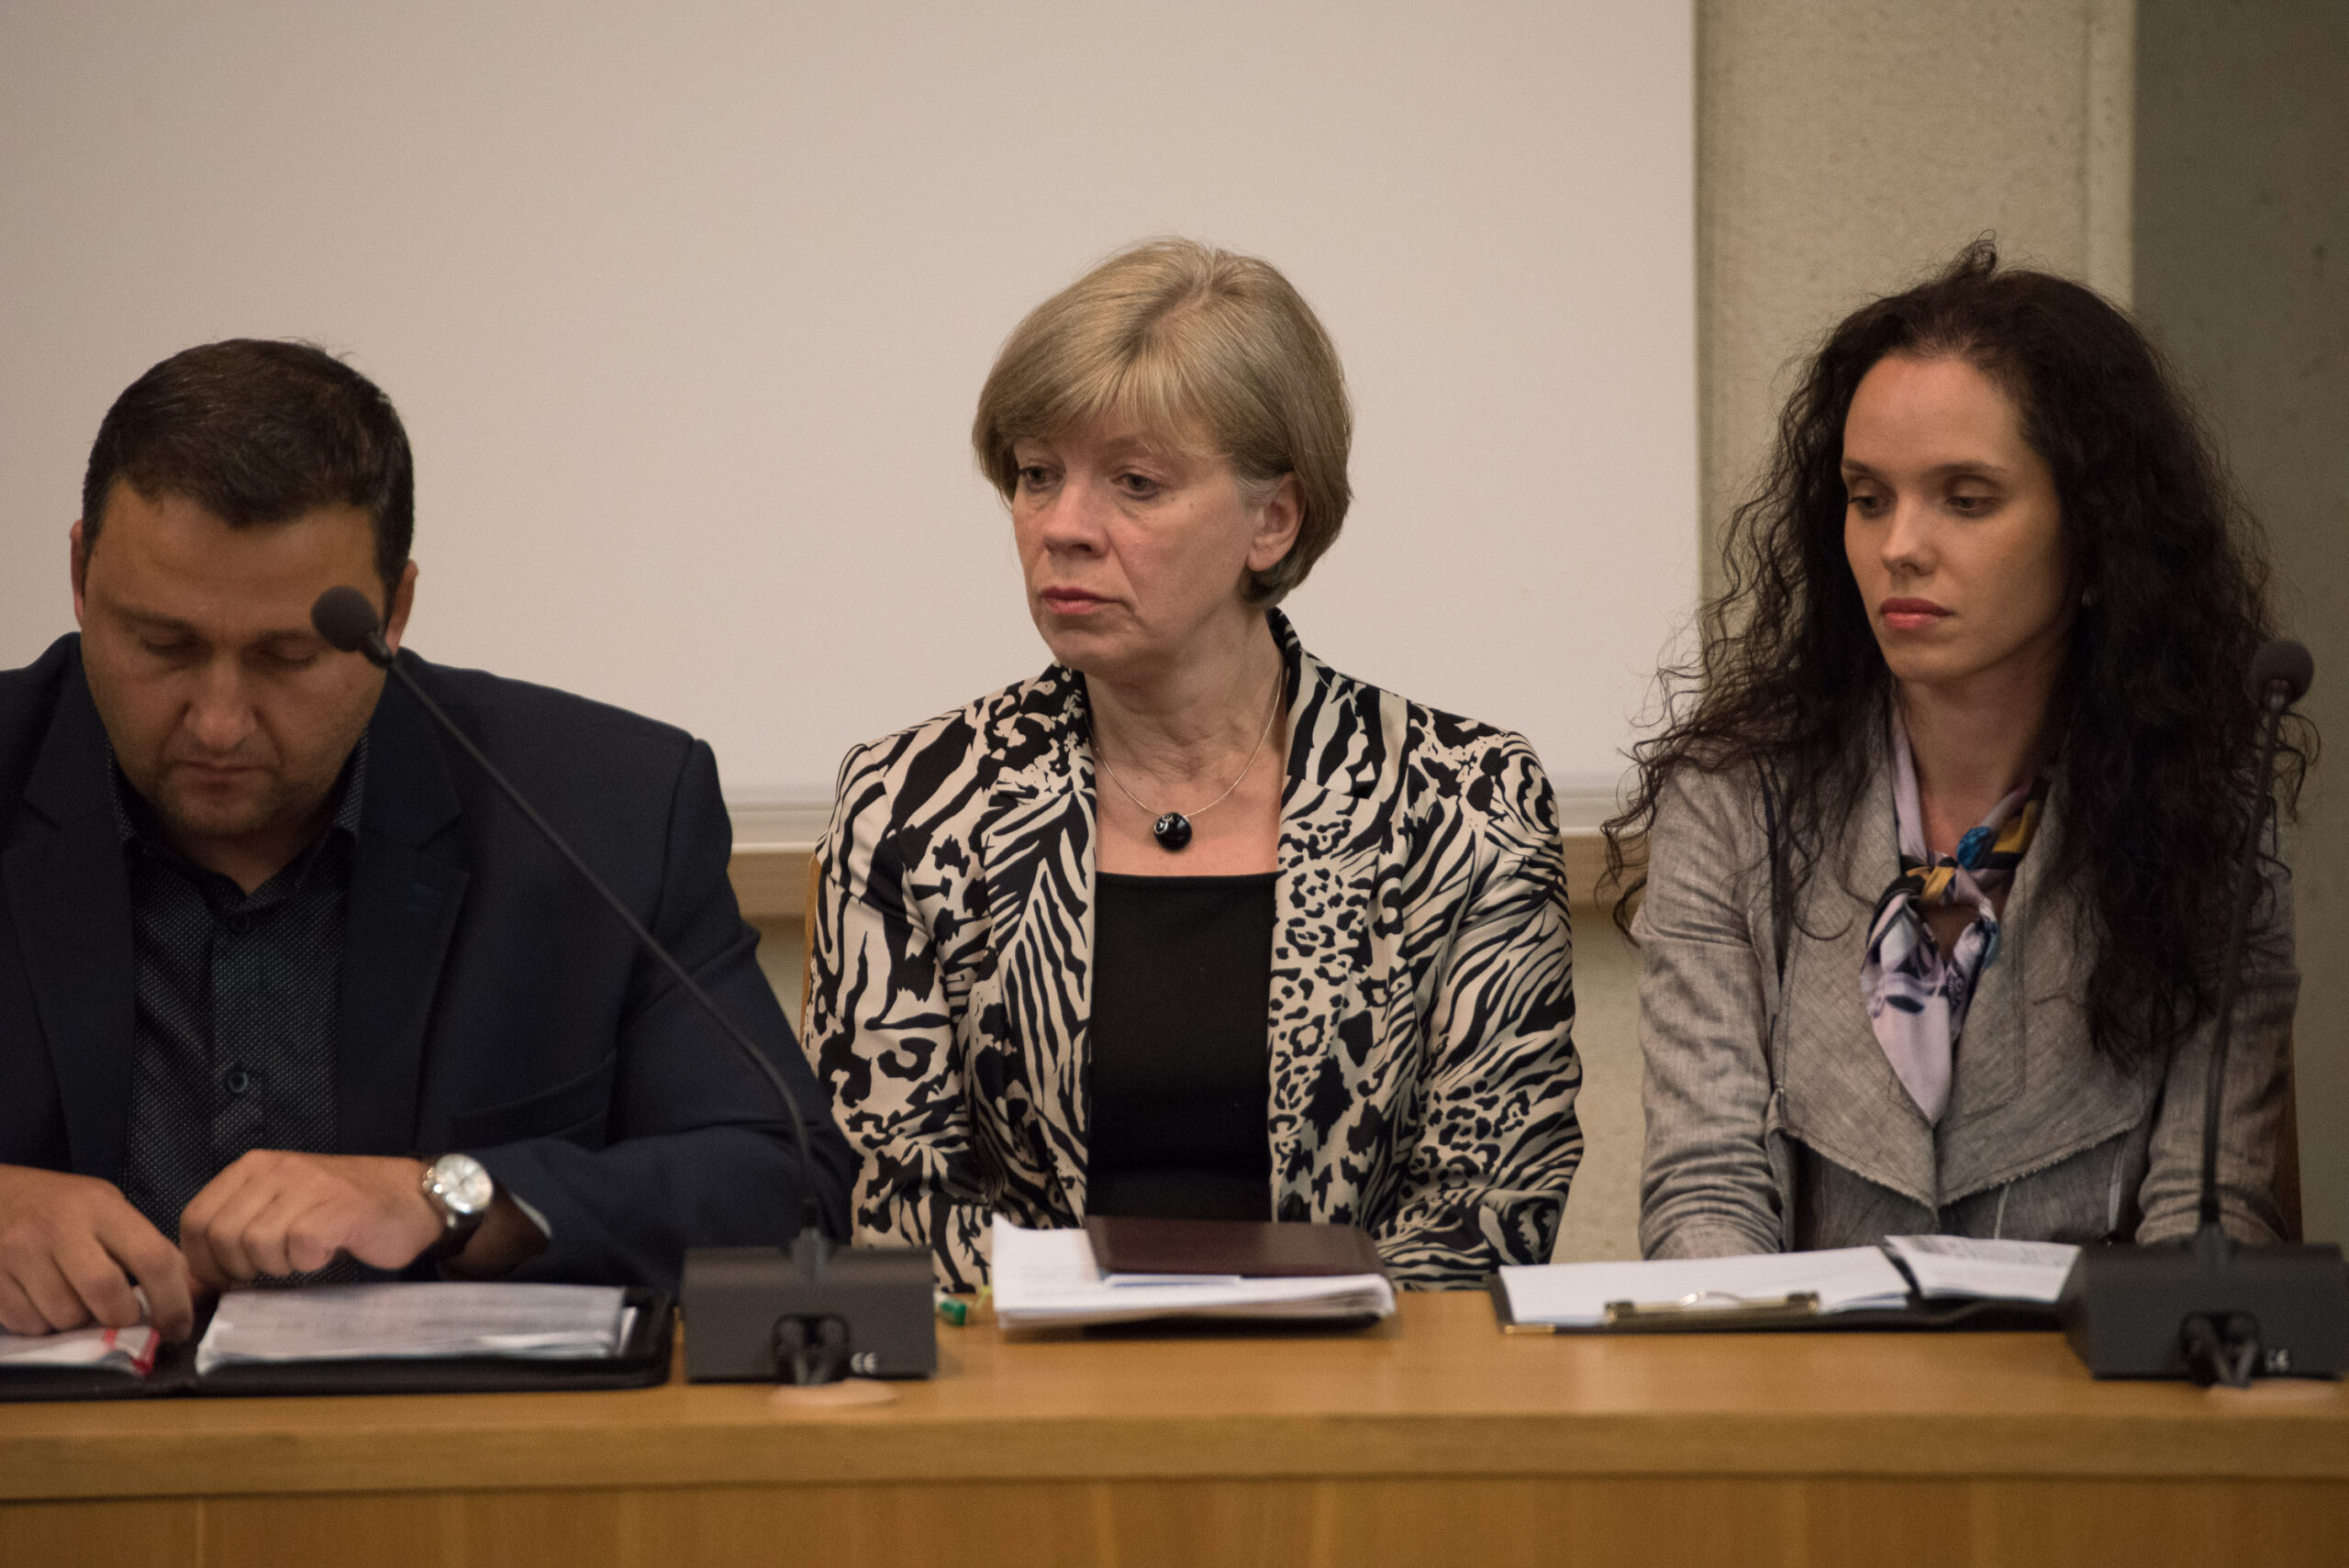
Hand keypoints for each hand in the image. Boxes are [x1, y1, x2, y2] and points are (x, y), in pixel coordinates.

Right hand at [0, 1164, 194, 1339]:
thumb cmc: (64, 1207)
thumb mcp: (109, 1209)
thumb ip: (145, 1248)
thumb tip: (188, 1297)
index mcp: (101, 1207)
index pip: (152, 1258)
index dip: (173, 1302)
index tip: (179, 1326)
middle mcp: (59, 1228)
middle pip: (106, 1294)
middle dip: (123, 1319)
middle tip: (124, 1318)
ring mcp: (20, 1255)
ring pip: (66, 1317)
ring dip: (82, 1325)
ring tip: (82, 1303)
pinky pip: (31, 1325)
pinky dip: (47, 1326)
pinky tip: (48, 1303)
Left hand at [177, 1151, 440, 1289]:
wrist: (413, 1198)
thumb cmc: (342, 1211)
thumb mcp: (278, 1211)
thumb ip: (233, 1237)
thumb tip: (188, 1285)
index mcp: (254, 1166)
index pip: (195, 1219)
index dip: (204, 1260)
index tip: (232, 1275)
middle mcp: (278, 1168)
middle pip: (222, 1236)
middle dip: (241, 1268)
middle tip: (273, 1268)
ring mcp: (310, 1184)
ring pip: (257, 1244)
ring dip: (278, 1265)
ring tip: (303, 1255)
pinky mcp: (340, 1207)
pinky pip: (300, 1247)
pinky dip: (310, 1262)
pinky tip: (326, 1252)